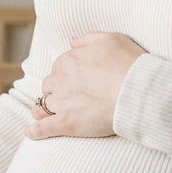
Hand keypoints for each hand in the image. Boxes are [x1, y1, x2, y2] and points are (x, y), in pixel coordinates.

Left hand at [28, 31, 144, 139]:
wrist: (140, 91)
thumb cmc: (130, 64)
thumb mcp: (111, 39)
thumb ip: (87, 39)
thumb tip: (71, 42)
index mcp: (68, 61)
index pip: (59, 69)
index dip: (66, 76)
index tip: (76, 82)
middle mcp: (60, 80)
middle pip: (50, 87)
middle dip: (56, 92)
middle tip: (67, 99)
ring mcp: (61, 102)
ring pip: (43, 106)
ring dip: (44, 109)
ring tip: (44, 114)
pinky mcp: (66, 123)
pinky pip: (42, 128)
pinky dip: (35, 131)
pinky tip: (31, 133)